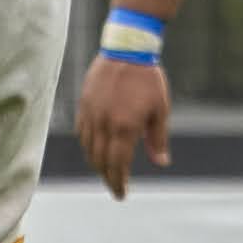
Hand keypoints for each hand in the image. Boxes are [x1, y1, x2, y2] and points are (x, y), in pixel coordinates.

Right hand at [75, 54, 168, 198]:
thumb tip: (161, 163)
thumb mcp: (160, 110)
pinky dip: (87, 144)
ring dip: (96, 162)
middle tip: (115, 186)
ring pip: (88, 147)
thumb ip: (158, 139)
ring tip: (105, 169)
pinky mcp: (84, 102)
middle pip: (100, 160)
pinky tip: (94, 147)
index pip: (117, 165)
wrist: (127, 47)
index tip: (121, 194)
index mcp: (125, 127)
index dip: (118, 182)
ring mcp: (91, 112)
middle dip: (107, 177)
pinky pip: (81, 130)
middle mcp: (104, 122)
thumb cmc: (148, 79)